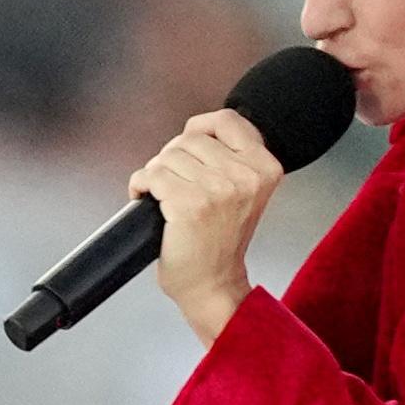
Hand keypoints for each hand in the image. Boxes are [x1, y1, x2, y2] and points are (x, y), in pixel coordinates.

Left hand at [129, 103, 292, 338]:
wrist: (213, 285)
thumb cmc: (221, 242)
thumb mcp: (243, 191)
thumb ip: (229, 157)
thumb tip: (193, 130)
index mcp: (264, 168)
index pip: (227, 120)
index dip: (200, 128)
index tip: (189, 146)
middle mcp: (245, 176)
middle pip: (189, 138)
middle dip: (172, 158)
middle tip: (175, 184)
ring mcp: (217, 189)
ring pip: (167, 156)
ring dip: (156, 174)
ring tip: (164, 197)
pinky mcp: (188, 204)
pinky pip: (151, 176)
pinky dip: (141, 186)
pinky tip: (147, 200)